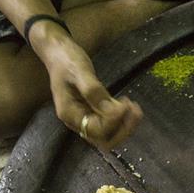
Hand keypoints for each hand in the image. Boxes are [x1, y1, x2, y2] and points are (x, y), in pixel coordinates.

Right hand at [33, 23, 141, 150]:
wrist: (58, 52)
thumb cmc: (66, 60)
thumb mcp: (80, 72)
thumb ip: (93, 91)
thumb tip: (111, 111)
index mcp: (70, 114)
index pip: (96, 130)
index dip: (114, 120)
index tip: (125, 103)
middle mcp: (77, 122)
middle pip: (104, 140)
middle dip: (123, 129)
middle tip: (135, 110)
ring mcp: (85, 118)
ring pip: (109, 135)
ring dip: (126, 125)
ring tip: (135, 108)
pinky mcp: (93, 112)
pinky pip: (110, 124)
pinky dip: (122, 119)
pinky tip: (128, 105)